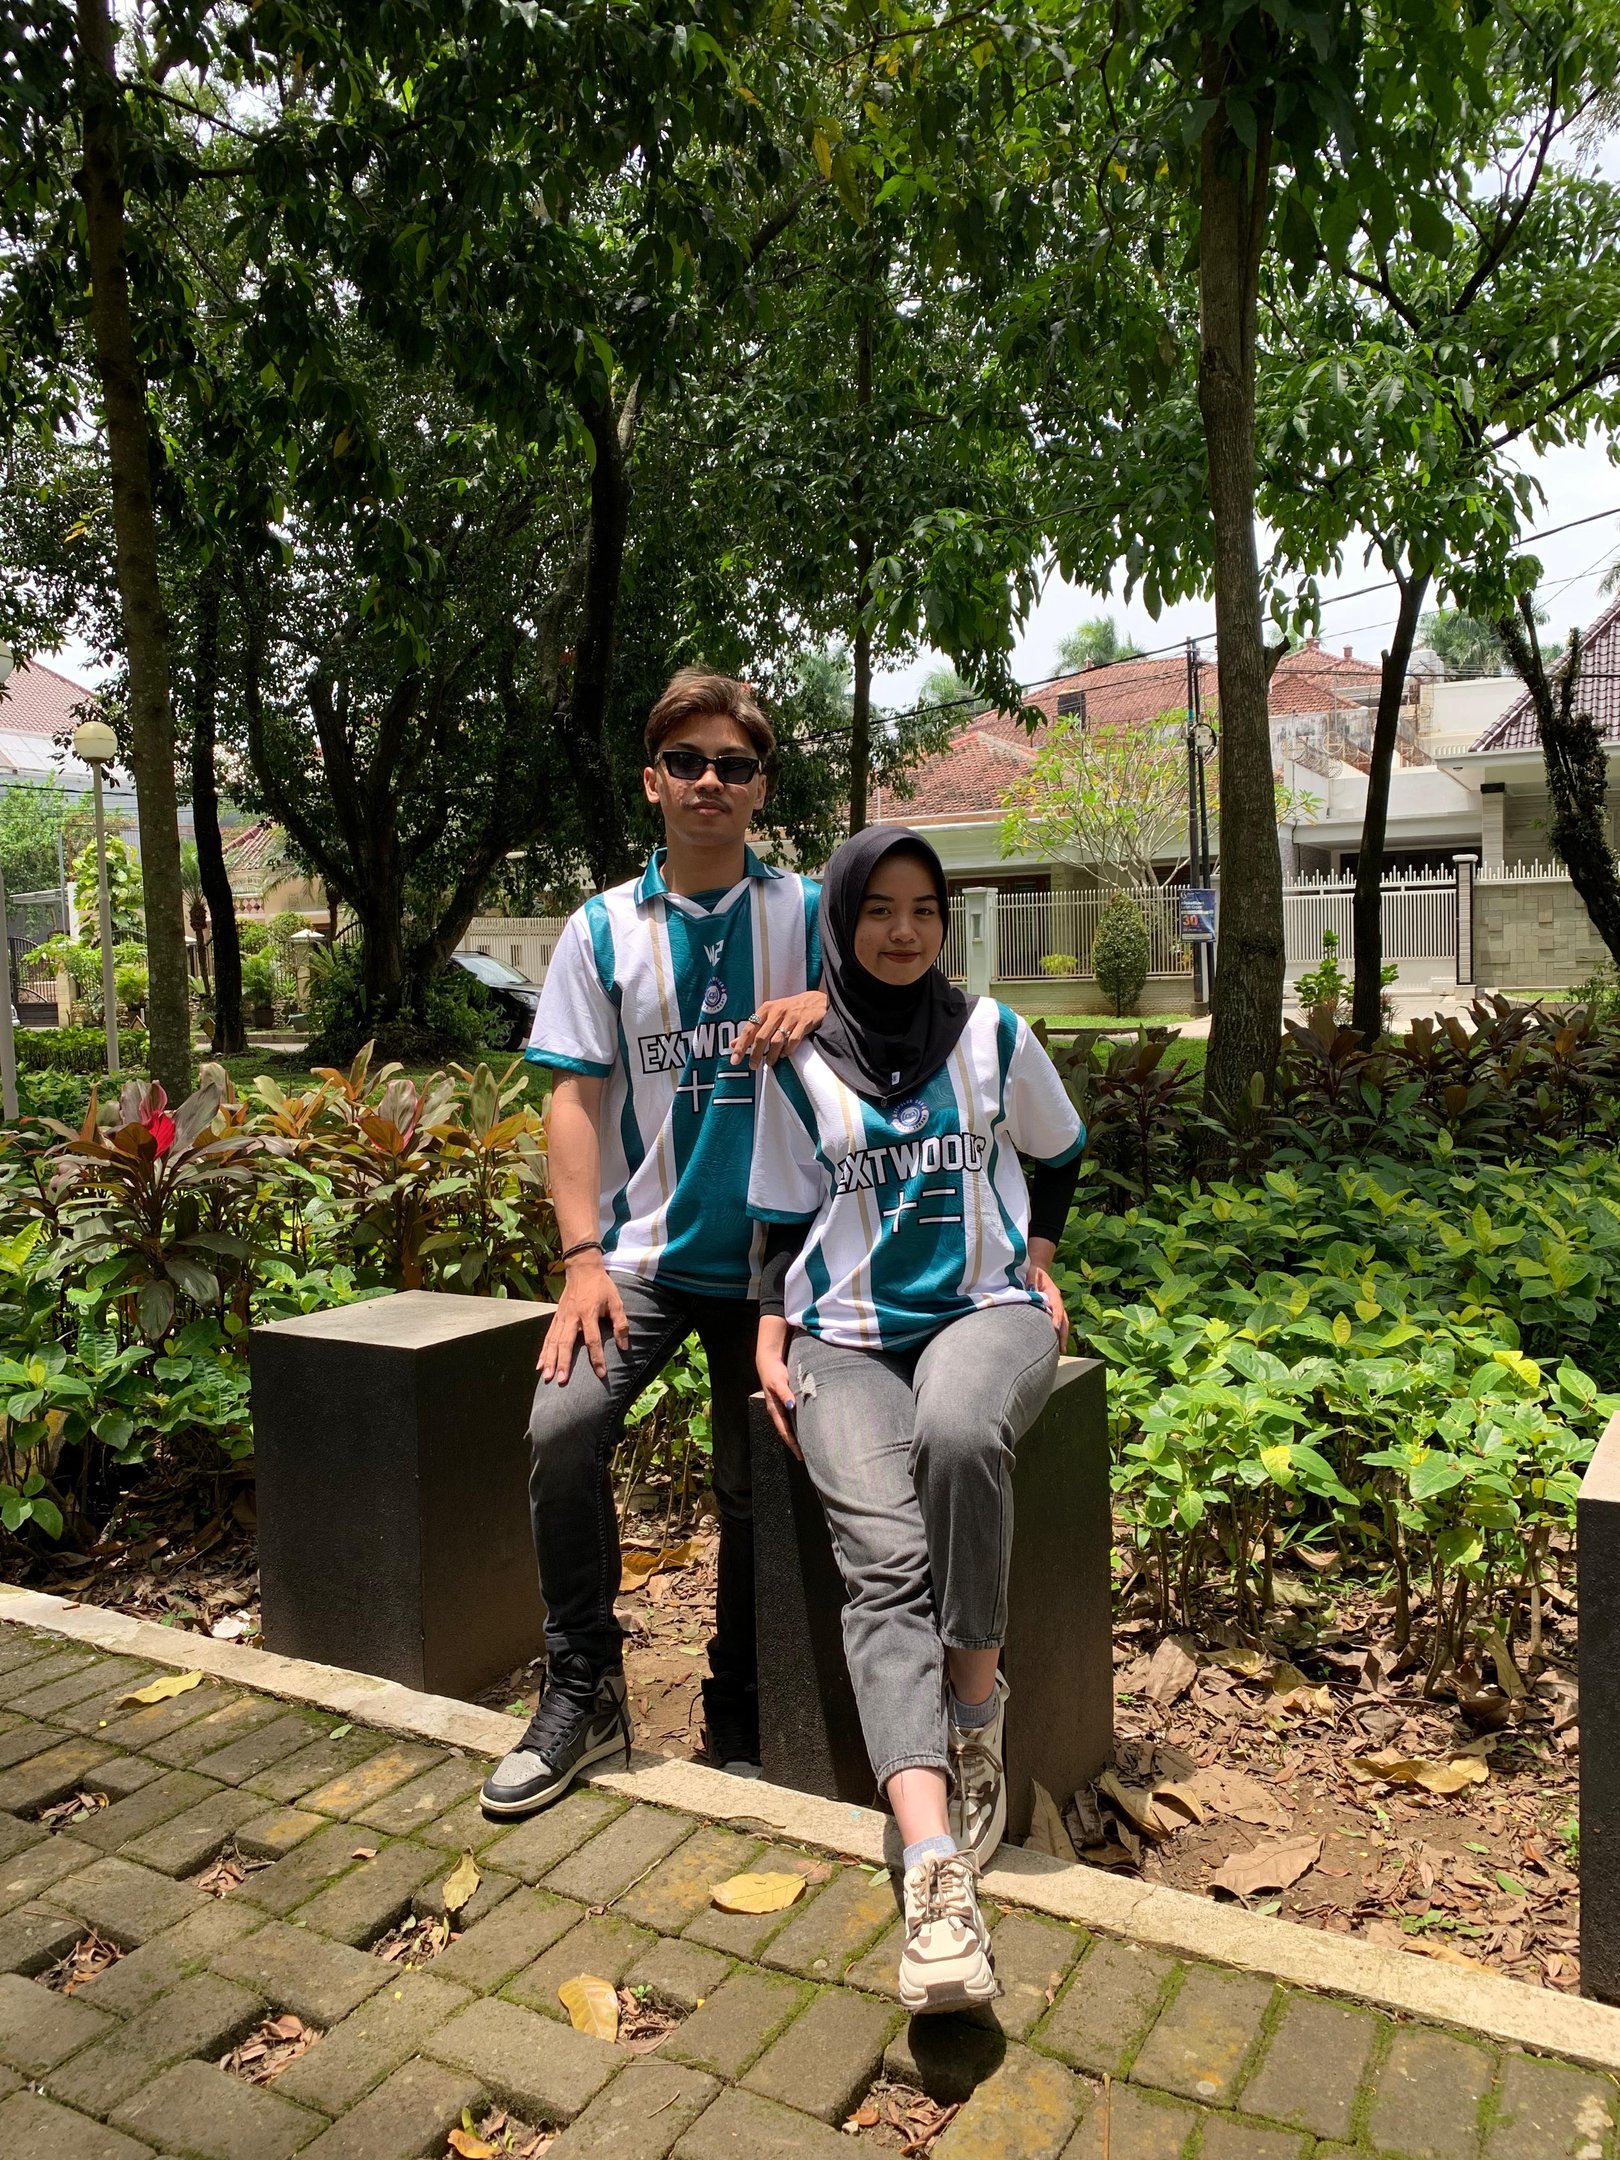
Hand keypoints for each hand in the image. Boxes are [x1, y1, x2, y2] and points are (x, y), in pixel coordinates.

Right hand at [540, 1255, 628, 1383]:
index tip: (601, 1373)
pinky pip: (548, 1337)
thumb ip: (621, 1324)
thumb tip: (624, 1346)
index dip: (597, 1357)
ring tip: (547, 1377)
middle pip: (566, 1343)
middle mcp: (572, 1317)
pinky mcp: (556, 1318)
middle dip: (563, 1362)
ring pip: (553, 1342)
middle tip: (561, 1380)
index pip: (592, 1339)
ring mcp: (561, 1317)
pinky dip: (543, 1352)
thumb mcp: (616, 1301)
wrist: (582, 1269)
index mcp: (588, 1313)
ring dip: (550, 1360)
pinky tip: (540, 1365)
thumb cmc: (601, 1286)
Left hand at [730, 989, 828, 1067]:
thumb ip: (753, 1029)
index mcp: (766, 1009)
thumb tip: (734, 1044)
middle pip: (761, 1037)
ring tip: (769, 1063)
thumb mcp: (770, 1014)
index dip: (741, 1046)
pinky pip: (793, 1040)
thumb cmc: (790, 1009)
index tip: (734, 1060)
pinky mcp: (805, 1022)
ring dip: (771, 1055)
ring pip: (776, 1041)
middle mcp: (777, 1011)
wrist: (816, 1001)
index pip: (749, 1029)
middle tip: (752, 1066)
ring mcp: (791, 1017)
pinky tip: (785, 1055)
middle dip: (755, 1054)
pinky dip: (787, 1050)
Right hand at [756, 1346, 801, 1458]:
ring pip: (791, 1425)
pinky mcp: (787, 1400)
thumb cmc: (772, 1372)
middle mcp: (778, 1411)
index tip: (801, 1454)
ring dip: (798, 1435)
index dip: (792, 1443)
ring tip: (809, 1445)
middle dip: (796, 1443)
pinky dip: (800, 1424)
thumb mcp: (778, 1383)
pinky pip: (794, 1416)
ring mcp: (782, 1406)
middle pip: (787, 1431)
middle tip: (808, 1455)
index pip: (784, 1431)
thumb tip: (791, 1406)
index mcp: (774, 1409)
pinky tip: (807, 1427)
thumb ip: (785, 1394)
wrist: (769, 1361)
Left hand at [1027, 1264, 1069, 1349]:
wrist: (1036, 1268)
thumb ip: (1030, 1282)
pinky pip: (1057, 1322)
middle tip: (1062, 1349)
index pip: (1057, 1306)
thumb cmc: (1032, 1271)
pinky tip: (1055, 1344)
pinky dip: (1058, 1333)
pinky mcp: (1051, 1309)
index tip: (1055, 1327)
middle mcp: (1056, 1300)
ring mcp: (1056, 1306)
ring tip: (1061, 1351)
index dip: (1056, 1317)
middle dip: (1063, 1334)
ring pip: (1062, 1323)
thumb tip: (1028, 1292)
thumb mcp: (1030, 1274)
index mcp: (1052, 1292)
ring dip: (1062, 1336)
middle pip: (1063, 1319)